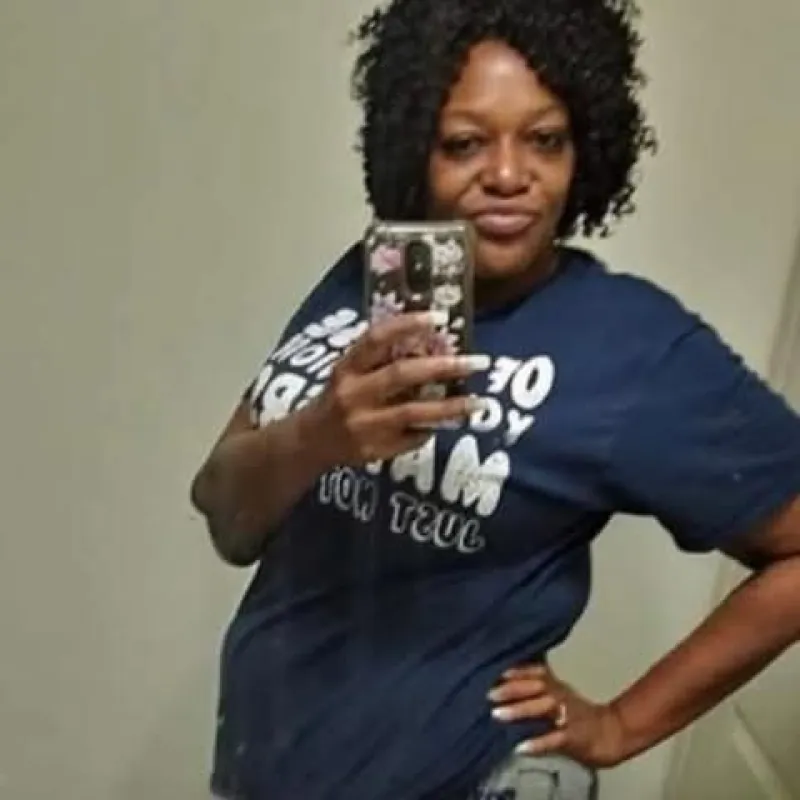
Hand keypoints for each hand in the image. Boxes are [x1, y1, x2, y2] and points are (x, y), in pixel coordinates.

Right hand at [308, 312, 489, 466]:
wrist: (310, 443)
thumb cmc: (340, 397)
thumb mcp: (350, 372)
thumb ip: (382, 359)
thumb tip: (435, 343)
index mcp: (346, 368)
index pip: (375, 338)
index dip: (406, 324)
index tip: (440, 318)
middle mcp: (353, 394)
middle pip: (402, 375)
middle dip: (443, 367)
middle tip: (477, 363)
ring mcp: (363, 425)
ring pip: (414, 413)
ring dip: (450, 407)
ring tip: (480, 402)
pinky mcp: (374, 451)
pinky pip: (412, 438)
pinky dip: (431, 429)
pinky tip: (447, 424)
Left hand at [488, 664, 627, 768]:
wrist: (612, 733)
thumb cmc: (577, 714)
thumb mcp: (556, 693)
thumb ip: (534, 685)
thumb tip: (501, 679)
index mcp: (555, 685)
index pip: (534, 671)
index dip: (515, 670)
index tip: (491, 669)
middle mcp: (561, 695)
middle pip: (536, 686)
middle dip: (512, 688)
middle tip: (489, 693)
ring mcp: (569, 715)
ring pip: (544, 708)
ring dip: (520, 711)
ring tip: (497, 715)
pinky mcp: (575, 737)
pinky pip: (555, 739)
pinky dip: (538, 743)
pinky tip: (521, 747)